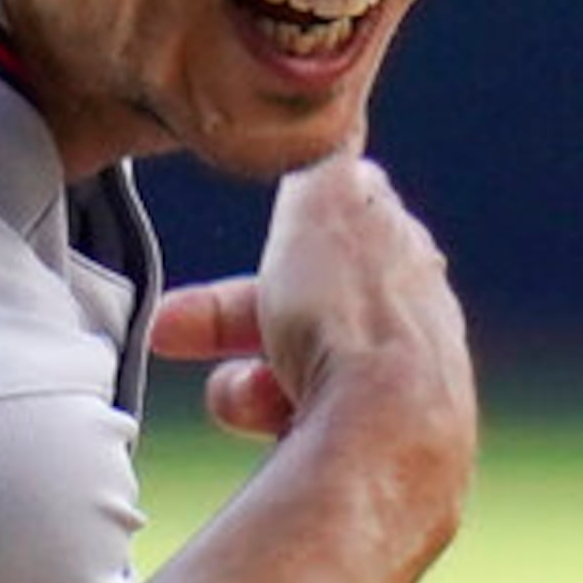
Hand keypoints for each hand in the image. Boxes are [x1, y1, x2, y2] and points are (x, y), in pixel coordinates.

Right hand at [148, 153, 478, 501]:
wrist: (386, 438)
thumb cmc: (352, 323)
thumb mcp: (321, 206)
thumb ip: (324, 166)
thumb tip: (337, 130)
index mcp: (406, 256)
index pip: (331, 234)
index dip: (268, 240)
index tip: (233, 242)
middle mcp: (415, 325)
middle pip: (302, 310)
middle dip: (233, 318)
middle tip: (167, 331)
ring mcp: (401, 394)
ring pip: (296, 372)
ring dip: (247, 378)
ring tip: (232, 398)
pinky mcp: (382, 452)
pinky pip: (305, 428)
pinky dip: (271, 422)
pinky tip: (263, 427)